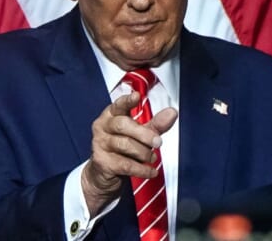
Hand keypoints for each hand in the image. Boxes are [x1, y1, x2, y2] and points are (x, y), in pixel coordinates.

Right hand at [81, 92, 177, 215]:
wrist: (104, 174)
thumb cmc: (123, 149)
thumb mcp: (140, 134)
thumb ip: (156, 124)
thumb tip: (171, 113)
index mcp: (111, 115)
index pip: (119, 105)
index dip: (128, 101)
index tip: (137, 96)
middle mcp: (102, 126)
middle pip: (123, 125)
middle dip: (144, 134)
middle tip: (158, 142)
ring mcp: (100, 144)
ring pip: (125, 145)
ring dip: (143, 153)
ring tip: (152, 157)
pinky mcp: (101, 162)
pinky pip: (125, 164)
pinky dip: (142, 169)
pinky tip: (151, 171)